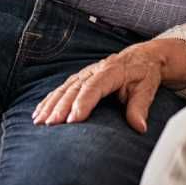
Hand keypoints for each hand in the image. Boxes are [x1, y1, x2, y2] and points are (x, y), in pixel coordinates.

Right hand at [33, 39, 185, 132]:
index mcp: (112, 70)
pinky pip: (61, 89)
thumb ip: (140, 106)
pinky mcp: (79, 78)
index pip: (94, 87)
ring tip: (39, 121)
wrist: (142, 57)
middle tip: (51, 124)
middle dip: (60, 107)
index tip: (73, 120)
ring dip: (50, 105)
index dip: (82, 103)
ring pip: (64, 89)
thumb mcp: (147, 88)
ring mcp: (84, 73)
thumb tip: (139, 127)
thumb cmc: (144, 74)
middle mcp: (94, 70)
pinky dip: (49, 100)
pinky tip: (38, 112)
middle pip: (74, 89)